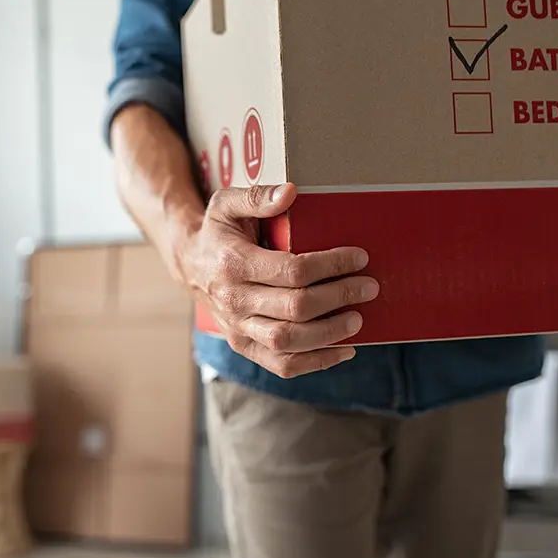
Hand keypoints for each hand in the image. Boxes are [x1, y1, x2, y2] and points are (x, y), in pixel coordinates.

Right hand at [178, 183, 379, 378]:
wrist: (189, 265)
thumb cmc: (216, 232)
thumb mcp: (226, 203)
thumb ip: (257, 196)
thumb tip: (290, 193)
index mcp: (233, 263)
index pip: (292, 270)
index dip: (332, 266)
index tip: (359, 258)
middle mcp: (233, 300)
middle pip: (296, 307)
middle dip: (339, 297)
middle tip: (368, 287)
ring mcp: (237, 327)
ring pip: (289, 341)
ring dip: (330, 333)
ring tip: (357, 319)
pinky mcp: (243, 345)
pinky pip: (281, 364)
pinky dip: (316, 362)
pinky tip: (343, 350)